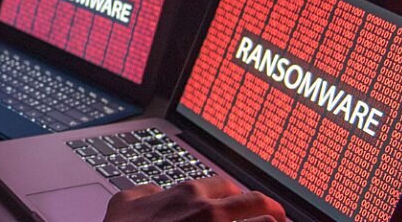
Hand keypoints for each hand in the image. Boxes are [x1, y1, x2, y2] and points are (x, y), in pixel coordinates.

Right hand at [102, 176, 284, 221]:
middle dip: (271, 209)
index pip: (226, 186)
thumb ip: (143, 192)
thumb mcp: (123, 204)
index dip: (237, 194)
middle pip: (257, 202)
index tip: (244, 203)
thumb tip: (153, 191)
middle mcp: (210, 212)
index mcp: (188, 193)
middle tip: (278, 216)